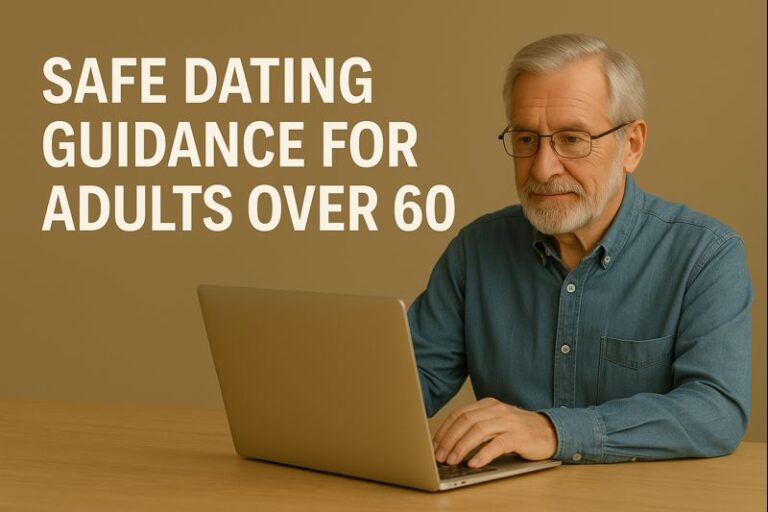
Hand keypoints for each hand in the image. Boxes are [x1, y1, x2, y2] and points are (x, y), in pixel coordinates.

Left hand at [432, 397, 557, 467]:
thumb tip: (448, 443)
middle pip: (466, 421)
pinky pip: (497, 444)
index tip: (434, 445)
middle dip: (449, 439)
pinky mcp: (519, 436)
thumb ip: (476, 427)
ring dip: (462, 447)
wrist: (549, 431)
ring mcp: (508, 422)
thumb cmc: (517, 430)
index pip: (459, 414)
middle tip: (440, 456)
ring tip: (453, 460)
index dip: (444, 430)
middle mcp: (496, 410)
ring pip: (479, 431)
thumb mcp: (494, 423)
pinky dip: (483, 454)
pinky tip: (474, 463)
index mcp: (487, 404)